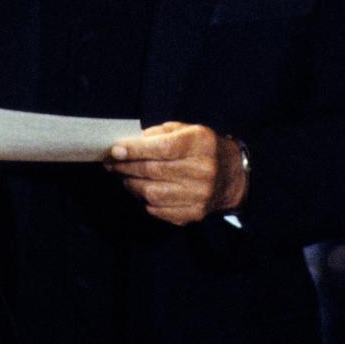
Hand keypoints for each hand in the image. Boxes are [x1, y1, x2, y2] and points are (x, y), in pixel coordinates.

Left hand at [105, 122, 247, 226]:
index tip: (115, 150)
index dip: (135, 150)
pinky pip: (159, 210)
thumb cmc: (203, 148)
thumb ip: (158, 134)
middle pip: (154, 171)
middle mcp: (202, 170)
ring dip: (132, 185)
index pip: (163, 148)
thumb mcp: (187, 130)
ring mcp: (199, 195)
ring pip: (153, 193)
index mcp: (200, 144)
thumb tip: (128, 144)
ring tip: (124, 176)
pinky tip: (142, 190)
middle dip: (126, 167)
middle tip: (112, 163)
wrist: (232, 176)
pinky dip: (145, 200)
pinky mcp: (194, 213)